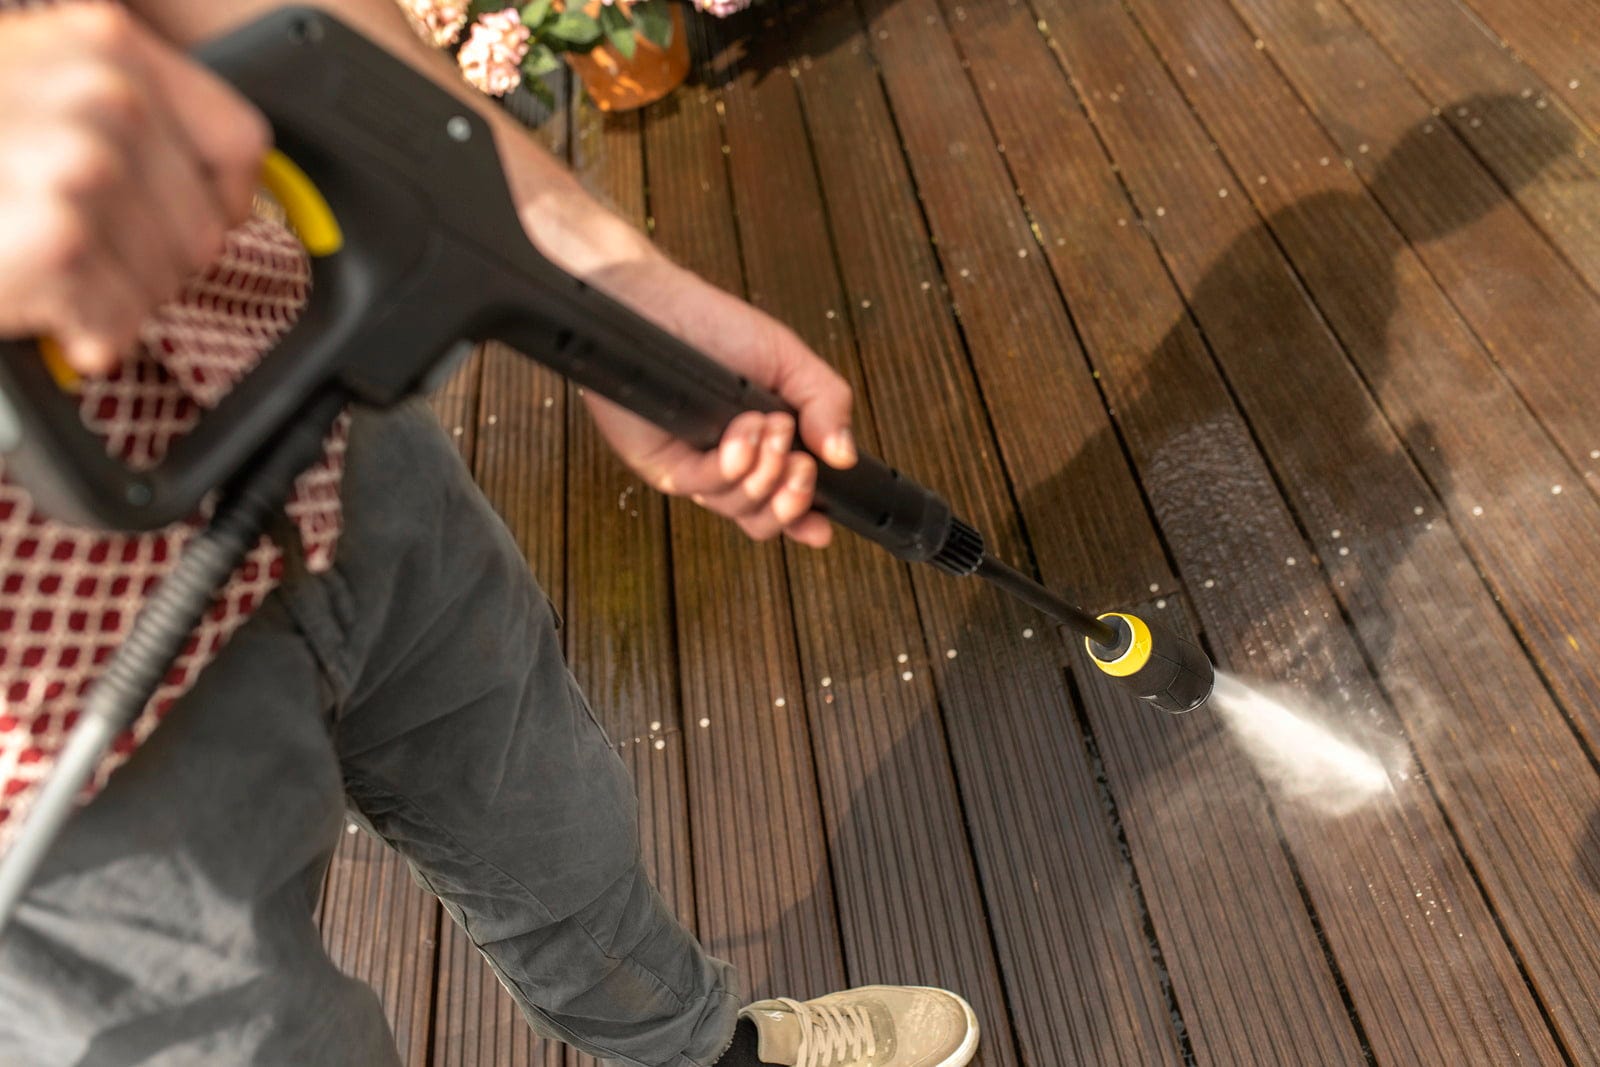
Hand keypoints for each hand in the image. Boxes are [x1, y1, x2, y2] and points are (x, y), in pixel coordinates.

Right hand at [0, 4, 268, 374]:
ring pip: (167, 282)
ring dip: (115, 299)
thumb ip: (117, 114)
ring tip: (49, 273)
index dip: (222, 199)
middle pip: (206, 228)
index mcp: (107, 47)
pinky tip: (39, 305)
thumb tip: (224, 191)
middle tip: (82, 258)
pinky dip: (84, 331)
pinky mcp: (59, 237)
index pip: (239, 142)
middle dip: (154, 264)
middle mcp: (105, 95)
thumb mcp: (28, 88)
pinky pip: (118, 319)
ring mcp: (83, 165)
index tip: (186, 222)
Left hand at [581, 255, 856, 547]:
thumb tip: (845, 456)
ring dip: (764, 472)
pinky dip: (731, 465)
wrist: (655, 307)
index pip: (785, 500)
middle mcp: (729, 465)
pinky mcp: (664, 466)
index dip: (805, 520)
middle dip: (792, 498)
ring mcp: (696, 468)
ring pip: (740, 508)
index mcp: (763, 445)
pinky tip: (739, 433)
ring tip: (765, 426)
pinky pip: (706, 488)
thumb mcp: (788, 360)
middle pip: (765, 520)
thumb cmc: (714, 326)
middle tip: (800, 464)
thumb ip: (826, 403)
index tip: (824, 525)